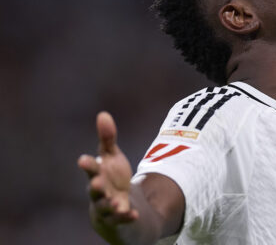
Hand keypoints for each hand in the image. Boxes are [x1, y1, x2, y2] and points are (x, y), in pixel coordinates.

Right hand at [78, 112, 138, 233]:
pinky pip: (120, 220)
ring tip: (117, 202)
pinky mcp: (116, 219)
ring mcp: (106, 206)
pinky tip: (133, 214)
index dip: (88, 164)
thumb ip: (107, 139)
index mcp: (97, 174)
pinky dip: (125, 217)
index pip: (91, 168)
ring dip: (109, 205)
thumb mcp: (112, 157)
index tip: (83, 159)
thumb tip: (103, 114)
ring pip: (104, 207)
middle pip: (94, 189)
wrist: (115, 206)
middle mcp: (98, 191)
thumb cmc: (111, 178)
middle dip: (95, 185)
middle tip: (96, 182)